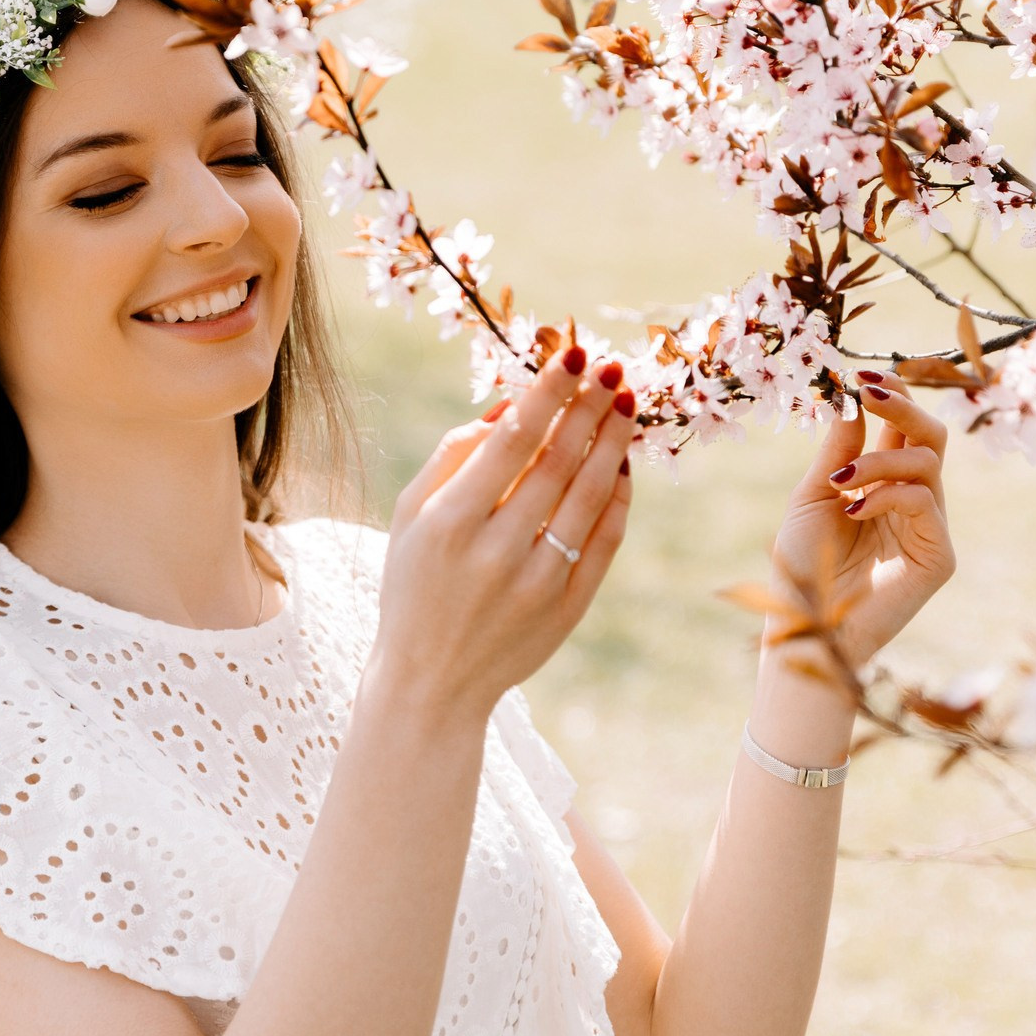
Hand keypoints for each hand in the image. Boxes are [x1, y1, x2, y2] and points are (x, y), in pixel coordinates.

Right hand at [368, 344, 635, 724]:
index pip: (512, 440)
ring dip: (613, 444)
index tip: (572, 355)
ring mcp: (537, 583)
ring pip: (590, 497)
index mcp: (449, 522)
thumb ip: (453, 456)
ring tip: (625, 406)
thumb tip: (512, 405)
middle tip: (612, 369)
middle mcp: (496, 551)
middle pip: (559, 462)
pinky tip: (622, 465)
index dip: (548, 393)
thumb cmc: (414, 584)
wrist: (431, 681)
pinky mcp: (567, 609)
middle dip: (589, 408)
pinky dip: (619, 498)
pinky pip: (605, 540)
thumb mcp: (410, 516)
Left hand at [766, 368, 956, 677]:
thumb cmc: (805, 565)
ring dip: (880, 460)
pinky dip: (886, 495)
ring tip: (841, 482)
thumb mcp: (814, 496)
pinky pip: (925, 502)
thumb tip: (852, 398)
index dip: (890, 395)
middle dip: (902, 406)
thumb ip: (839, 451)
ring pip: (926, 464)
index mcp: (886, 484)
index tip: (859, 372)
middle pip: (931, 436)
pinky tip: (854, 510)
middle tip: (868, 391)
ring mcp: (931, 529)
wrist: (804, 625)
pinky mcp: (939, 556)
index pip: (903, 428)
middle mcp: (915, 502)